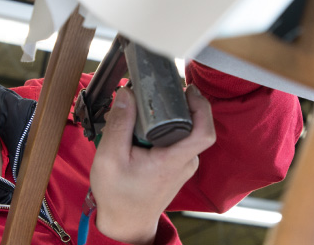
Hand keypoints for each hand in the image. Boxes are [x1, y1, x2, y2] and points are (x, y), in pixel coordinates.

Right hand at [90, 85, 215, 243]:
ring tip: (141, 110)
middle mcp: (185, 162)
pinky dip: (161, 130)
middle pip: (192, 124)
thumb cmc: (118, 196)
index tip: (188, 90)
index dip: (202, 107)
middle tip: (153, 92)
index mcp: (173, 160)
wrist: (125, 222)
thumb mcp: (109, 158)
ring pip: (182, 131)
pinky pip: (175, 140)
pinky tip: (141, 128)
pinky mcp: (176, 166)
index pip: (204, 132)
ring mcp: (183, 165)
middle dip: (175, 104)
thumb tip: (127, 93)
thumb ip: (119, 124)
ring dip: (165, 117)